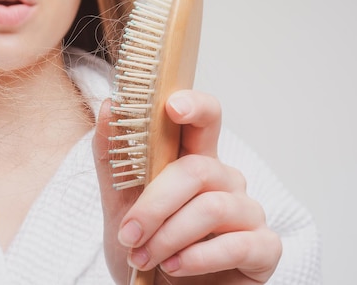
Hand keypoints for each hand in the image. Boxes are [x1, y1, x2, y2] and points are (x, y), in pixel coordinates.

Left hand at [93, 90, 280, 283]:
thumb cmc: (145, 246)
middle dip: (155, 204)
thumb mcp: (119, 203)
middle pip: (197, 169)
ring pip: (213, 207)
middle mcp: (225, 181)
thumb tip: (110, 107)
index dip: (194, 105)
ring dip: (169, 236)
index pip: (205, 119)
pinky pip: (239, 244)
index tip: (171, 107)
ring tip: (144, 258)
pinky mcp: (263, 249)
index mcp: (193, 161)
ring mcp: (248, 213)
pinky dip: (199, 257)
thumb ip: (114, 158)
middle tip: (129, 234)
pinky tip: (175, 267)